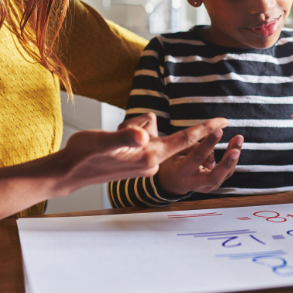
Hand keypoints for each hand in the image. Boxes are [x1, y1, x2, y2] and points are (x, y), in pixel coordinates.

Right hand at [53, 116, 229, 194]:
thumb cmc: (84, 156)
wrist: (69, 172)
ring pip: (147, 131)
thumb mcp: (104, 141)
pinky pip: (140, 138)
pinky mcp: (136, 161)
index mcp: (149, 156)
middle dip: (141, 125)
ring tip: (110, 142)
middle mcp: (151, 161)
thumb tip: (143, 135)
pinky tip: (110, 147)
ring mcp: (144, 163)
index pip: (183, 140)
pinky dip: (127, 135)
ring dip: (130, 130)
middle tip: (118, 134)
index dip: (204, 129)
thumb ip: (125, 138)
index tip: (224, 120)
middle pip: (158, 130)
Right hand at [156, 130, 243, 195]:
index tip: (218, 130)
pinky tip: (236, 144)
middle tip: (236, 150)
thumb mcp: (177, 151)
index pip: (198, 157)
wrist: (174, 180)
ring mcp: (207, 187)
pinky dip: (233, 158)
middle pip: (215, 176)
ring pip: (225, 174)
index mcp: (183, 172)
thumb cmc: (176, 161)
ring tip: (239, 138)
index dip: (209, 144)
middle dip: (226, 162)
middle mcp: (196, 183)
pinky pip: (227, 172)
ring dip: (234, 157)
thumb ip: (193, 147)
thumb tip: (213, 147)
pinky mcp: (215, 184)